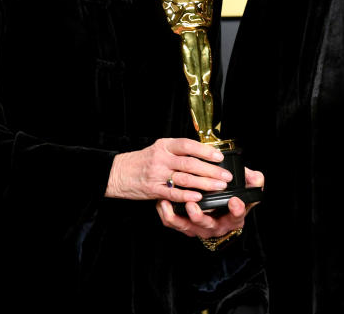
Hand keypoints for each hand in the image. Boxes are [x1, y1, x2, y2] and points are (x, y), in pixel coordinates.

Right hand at [105, 137, 231, 205]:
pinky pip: (173, 193)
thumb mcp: (159, 149)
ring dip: (205, 183)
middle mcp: (161, 158)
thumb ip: (178, 151)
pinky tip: (199, 197)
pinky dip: (187, 195)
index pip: (188, 145)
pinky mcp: (153, 190)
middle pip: (190, 164)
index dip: (205, 151)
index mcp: (164, 145)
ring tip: (219, 186)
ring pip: (185, 179)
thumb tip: (204, 152)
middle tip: (226, 176)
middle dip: (211, 170)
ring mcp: (157, 174)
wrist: (117, 173)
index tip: (219, 157)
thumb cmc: (142, 161)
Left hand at [156, 167, 264, 237]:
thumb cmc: (233, 198)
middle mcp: (217, 226)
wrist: (221, 211)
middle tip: (193, 205)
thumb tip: (254, 178)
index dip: (237, 209)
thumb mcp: (248, 190)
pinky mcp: (185, 226)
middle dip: (199, 216)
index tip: (235, 201)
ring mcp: (200, 228)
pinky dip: (167, 215)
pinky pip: (174, 224)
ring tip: (170, 204)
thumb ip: (253, 182)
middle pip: (208, 225)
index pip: (237, 215)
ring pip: (187, 227)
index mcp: (234, 217)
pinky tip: (162, 202)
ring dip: (178, 217)